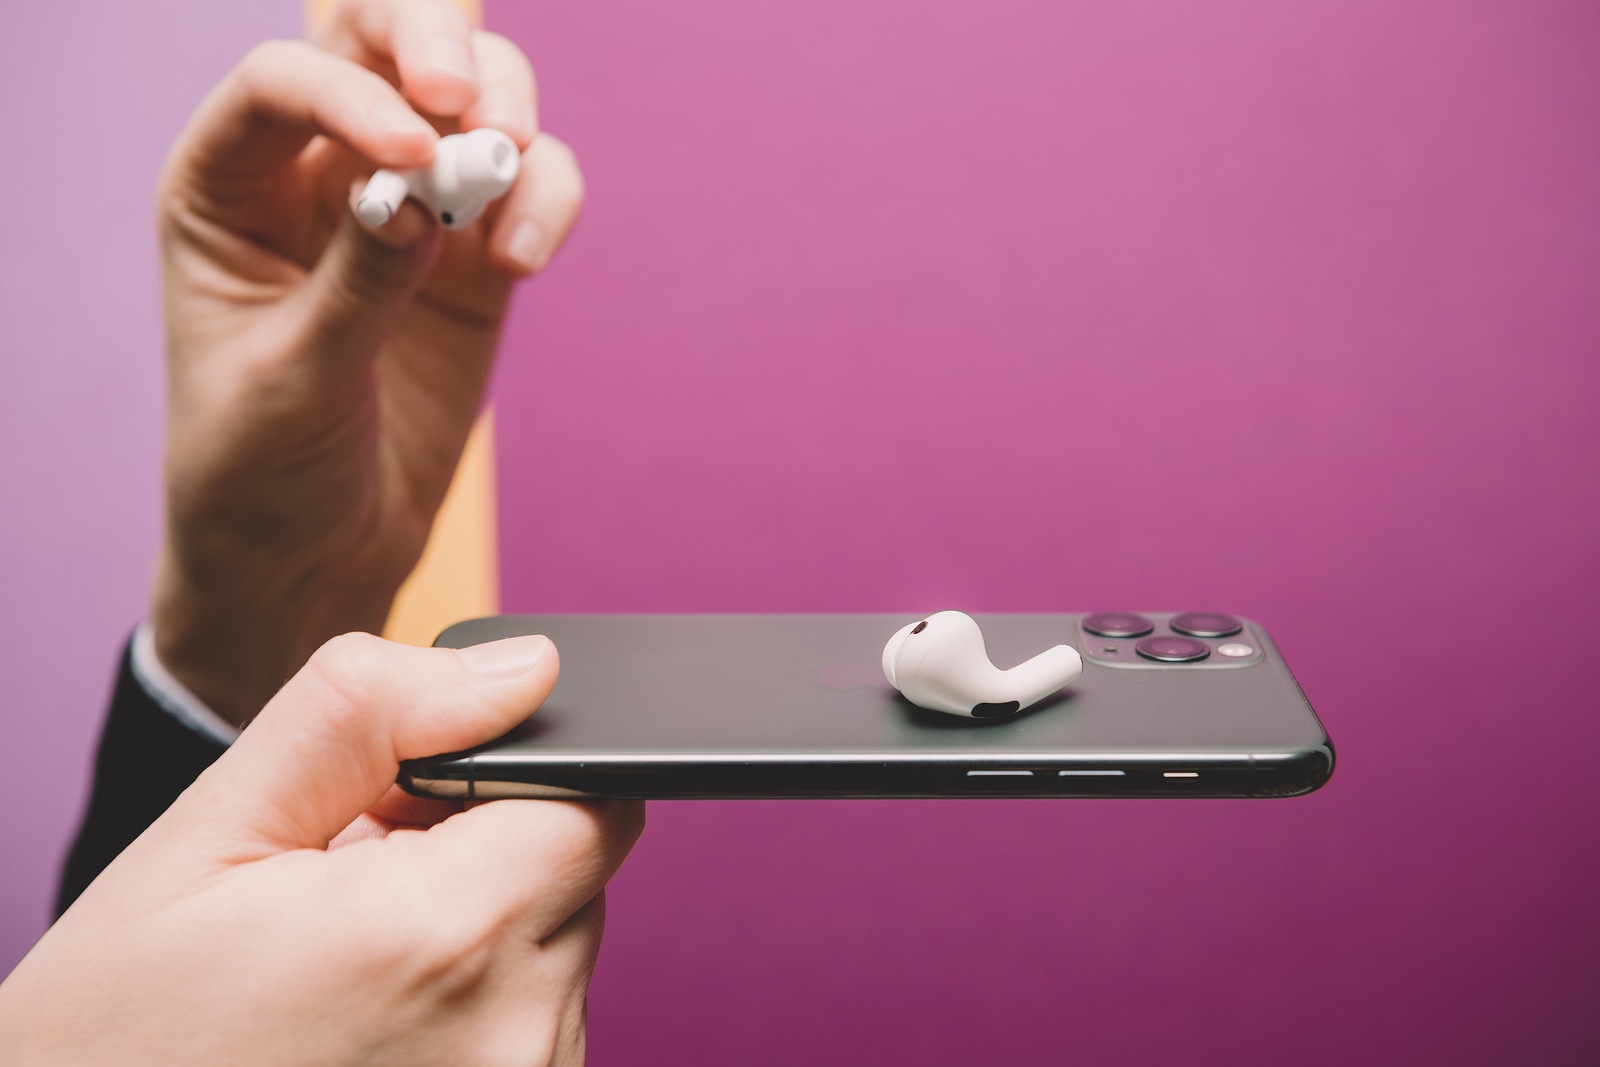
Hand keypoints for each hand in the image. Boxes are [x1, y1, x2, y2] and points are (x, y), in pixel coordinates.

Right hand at [0, 633, 643, 1065]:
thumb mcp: (212, 835)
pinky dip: (472, 1008)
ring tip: (350, 967)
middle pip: (575, 875)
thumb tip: (522, 665)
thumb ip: (372, 714)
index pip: (596, 801)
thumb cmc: (115, 1034)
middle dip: (484, 853)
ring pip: (555, 956)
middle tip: (353, 888)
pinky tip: (370, 1022)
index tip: (413, 803)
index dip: (510, 779)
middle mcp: (514, 1032)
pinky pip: (532, 1030)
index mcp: (448, 934)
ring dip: (478, 936)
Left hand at [151, 0, 582, 724]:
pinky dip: (545, 200)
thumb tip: (419, 194)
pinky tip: (525, 255)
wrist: (315, 557)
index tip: (412, 156)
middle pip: (381, 42)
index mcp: (227, 187)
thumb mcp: (291, 381)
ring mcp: (408, 211)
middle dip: (438, 47)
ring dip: (508, 121)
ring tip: (509, 195)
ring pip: (474, 99)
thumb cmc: (260, 470)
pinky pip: (528, 188)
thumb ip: (357, 283)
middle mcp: (316, 175)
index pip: (282, 82)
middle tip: (471, 104)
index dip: (350, 95)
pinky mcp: (476, 262)